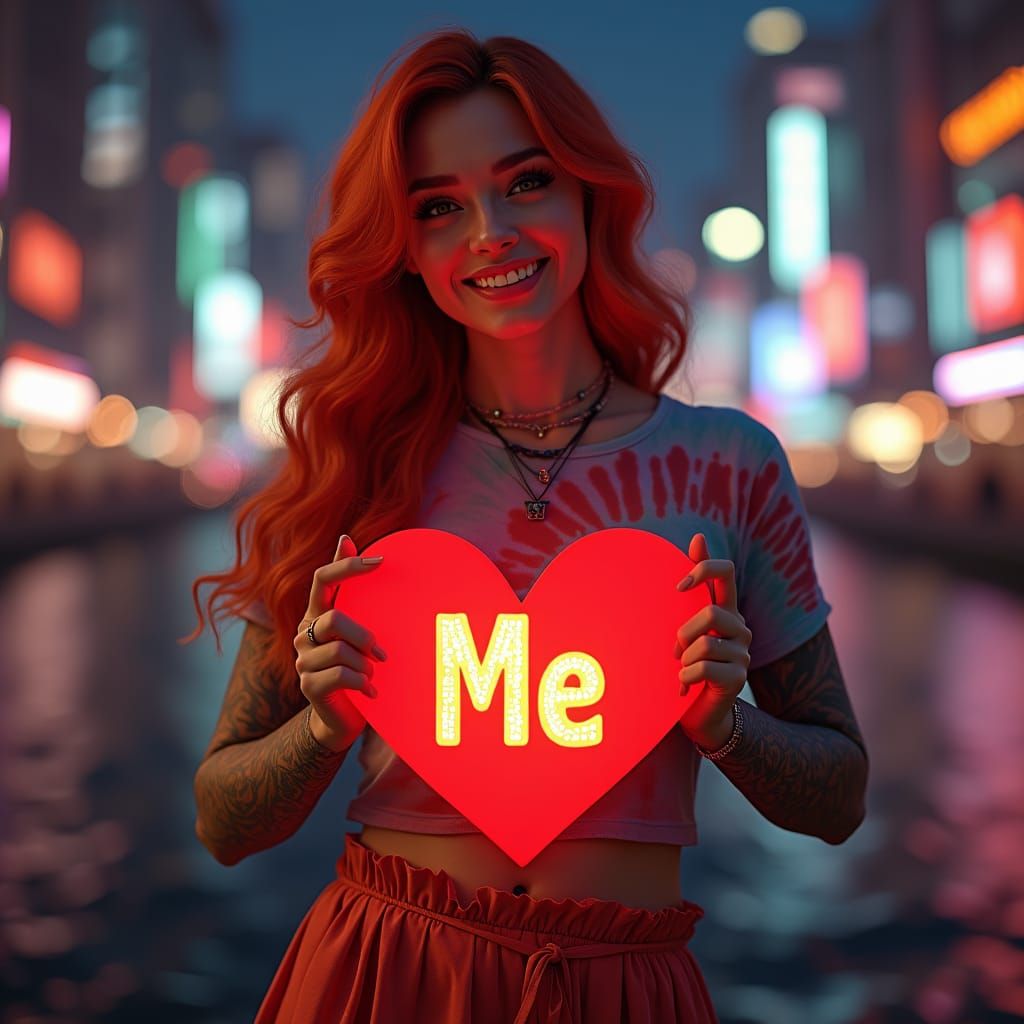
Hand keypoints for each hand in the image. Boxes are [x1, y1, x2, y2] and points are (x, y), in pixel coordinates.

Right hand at [294, 534, 386, 750]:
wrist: (345, 715)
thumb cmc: (356, 665)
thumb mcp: (357, 627)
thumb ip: (352, 589)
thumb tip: (345, 538)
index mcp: (316, 614)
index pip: (322, 578)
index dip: (348, 567)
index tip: (381, 562)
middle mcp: (303, 633)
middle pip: (334, 618)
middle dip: (364, 636)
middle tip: (380, 654)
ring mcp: (302, 660)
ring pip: (340, 651)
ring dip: (365, 666)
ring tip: (370, 676)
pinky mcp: (308, 685)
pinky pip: (342, 675)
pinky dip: (362, 683)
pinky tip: (369, 691)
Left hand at [673, 533, 751, 750]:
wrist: (696, 712)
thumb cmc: (685, 664)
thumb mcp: (683, 624)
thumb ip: (690, 588)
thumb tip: (698, 536)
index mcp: (724, 609)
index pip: (726, 572)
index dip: (705, 568)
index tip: (679, 585)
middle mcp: (739, 627)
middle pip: (712, 612)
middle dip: (684, 633)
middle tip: (675, 652)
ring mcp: (742, 653)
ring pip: (705, 643)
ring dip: (683, 660)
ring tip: (682, 672)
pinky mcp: (738, 678)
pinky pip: (702, 668)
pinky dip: (684, 679)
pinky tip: (684, 688)